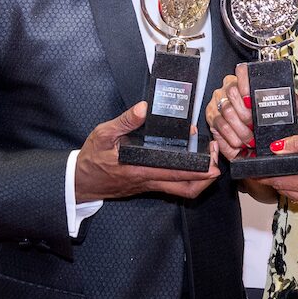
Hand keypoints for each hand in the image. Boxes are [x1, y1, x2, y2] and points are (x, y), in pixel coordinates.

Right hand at [75, 102, 219, 201]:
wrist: (81, 182)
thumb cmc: (92, 158)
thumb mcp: (103, 134)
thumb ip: (125, 121)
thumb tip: (144, 108)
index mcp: (139, 169)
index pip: (175, 173)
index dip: (196, 168)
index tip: (210, 157)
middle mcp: (148, 181)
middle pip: (186, 188)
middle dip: (206, 177)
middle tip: (216, 159)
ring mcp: (149, 185)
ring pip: (181, 190)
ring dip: (199, 179)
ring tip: (209, 160)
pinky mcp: (147, 185)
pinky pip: (172, 186)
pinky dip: (186, 177)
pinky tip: (190, 160)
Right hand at [205, 64, 297, 161]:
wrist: (254, 137)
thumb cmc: (268, 118)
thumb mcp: (285, 110)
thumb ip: (297, 104)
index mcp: (246, 80)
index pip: (241, 70)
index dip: (244, 82)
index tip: (251, 98)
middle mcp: (229, 88)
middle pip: (232, 92)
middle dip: (245, 114)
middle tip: (254, 126)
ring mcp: (219, 102)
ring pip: (226, 111)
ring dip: (239, 129)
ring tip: (250, 139)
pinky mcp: (213, 118)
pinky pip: (219, 126)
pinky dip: (230, 137)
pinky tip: (240, 143)